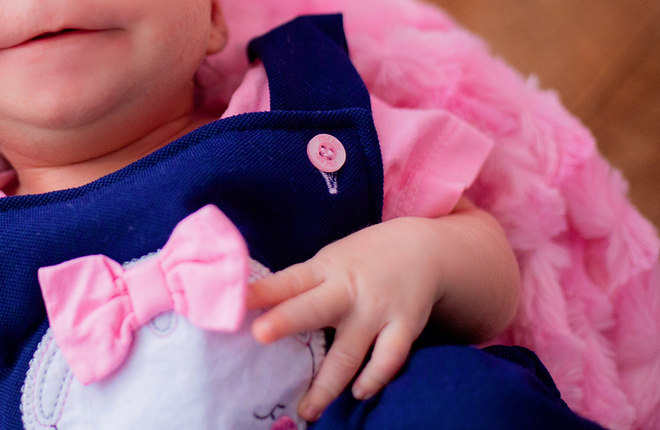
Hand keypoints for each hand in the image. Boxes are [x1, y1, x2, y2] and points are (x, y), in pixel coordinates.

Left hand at [247, 217, 441, 421]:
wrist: (422, 248)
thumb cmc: (362, 260)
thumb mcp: (330, 262)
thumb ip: (303, 286)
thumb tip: (257, 309)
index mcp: (324, 269)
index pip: (289, 281)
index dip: (263, 290)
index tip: (237, 299)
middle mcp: (348, 289)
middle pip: (314, 308)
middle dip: (286, 320)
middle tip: (259, 334)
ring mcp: (377, 309)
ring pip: (349, 350)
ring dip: (327, 383)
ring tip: (307, 410)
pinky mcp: (404, 326)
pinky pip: (388, 358)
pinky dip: (374, 378)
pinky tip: (358, 393)